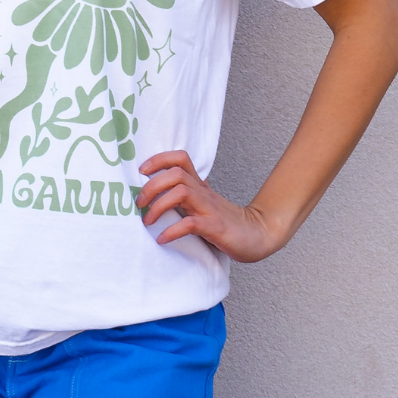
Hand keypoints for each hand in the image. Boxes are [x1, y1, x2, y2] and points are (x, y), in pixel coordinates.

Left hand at [136, 151, 287, 263]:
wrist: (258, 234)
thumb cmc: (226, 221)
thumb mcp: (202, 203)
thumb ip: (185, 196)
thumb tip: (157, 194)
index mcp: (199, 185)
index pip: (180, 158)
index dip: (159, 159)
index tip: (142, 172)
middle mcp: (203, 193)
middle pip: (175, 173)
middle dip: (151, 186)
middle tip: (139, 204)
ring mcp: (209, 209)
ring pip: (180, 193)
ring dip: (158, 206)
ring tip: (148, 221)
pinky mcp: (215, 228)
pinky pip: (190, 224)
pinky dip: (172, 231)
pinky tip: (162, 239)